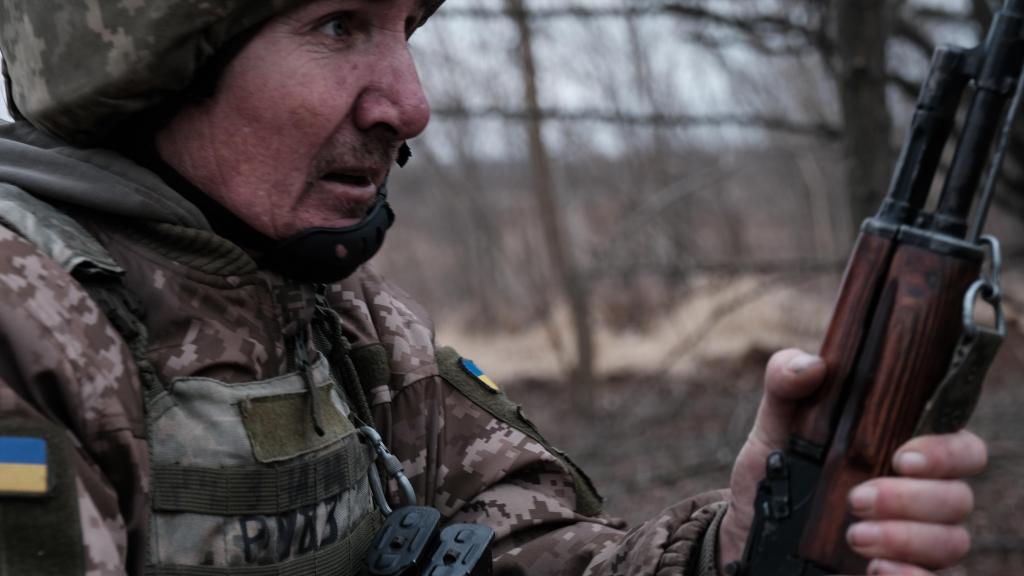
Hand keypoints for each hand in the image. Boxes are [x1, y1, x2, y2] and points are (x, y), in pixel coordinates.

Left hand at [717, 348, 987, 574]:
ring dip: (907, 538)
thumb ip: (787, 385)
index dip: (947, 451)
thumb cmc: (775, 471)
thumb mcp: (773, 427)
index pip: (961, 447)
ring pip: (951, 541)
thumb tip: (812, 366)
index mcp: (904, 451)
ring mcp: (916, 539)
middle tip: (857, 499)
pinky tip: (875, 568)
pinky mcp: (901, 572)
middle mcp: (921, 496)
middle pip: (958, 497)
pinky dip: (911, 575)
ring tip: (855, 536)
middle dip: (912, 499)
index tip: (902, 457)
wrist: (750, 529)